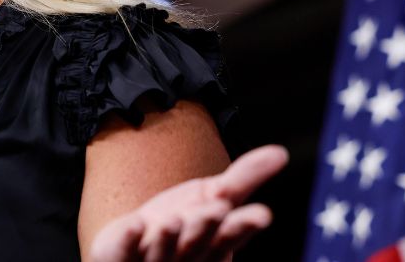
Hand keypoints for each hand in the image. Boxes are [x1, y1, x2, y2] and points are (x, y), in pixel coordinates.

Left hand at [87, 144, 287, 261]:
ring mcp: (154, 257)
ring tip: (175, 219)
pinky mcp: (122, 255)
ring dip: (170, 235)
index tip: (262, 214)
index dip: (245, 225)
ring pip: (164, 247)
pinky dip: (129, 238)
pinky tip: (133, 225)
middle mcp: (187, 253)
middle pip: (198, 240)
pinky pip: (124, 248)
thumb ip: (246, 177)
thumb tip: (282, 152)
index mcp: (213, 240)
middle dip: (207, 226)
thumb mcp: (215, 196)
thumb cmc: (183, 225)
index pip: (231, 233)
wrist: (135, 251)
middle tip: (218, 209)